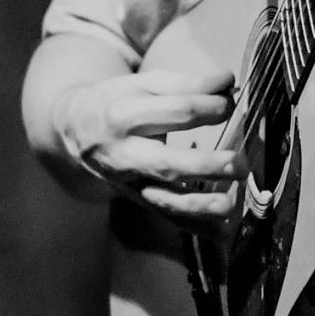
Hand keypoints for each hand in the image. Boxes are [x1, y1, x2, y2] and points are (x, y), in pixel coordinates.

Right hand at [54, 66, 246, 230]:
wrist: (75, 131)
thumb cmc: (118, 103)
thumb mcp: (144, 85)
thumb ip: (187, 84)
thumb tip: (227, 81)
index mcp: (125, 116)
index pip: (176, 113)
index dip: (209, 108)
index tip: (231, 103)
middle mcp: (125, 154)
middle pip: (166, 164)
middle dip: (204, 167)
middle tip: (238, 165)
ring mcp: (130, 182)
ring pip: (165, 200)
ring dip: (200, 206)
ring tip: (230, 205)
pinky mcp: (138, 199)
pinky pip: (168, 217)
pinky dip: (195, 227)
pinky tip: (222, 234)